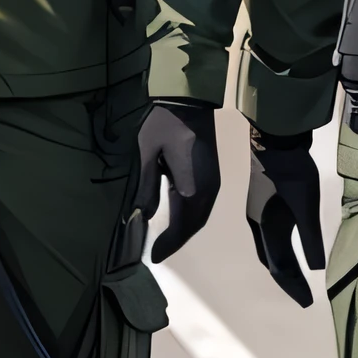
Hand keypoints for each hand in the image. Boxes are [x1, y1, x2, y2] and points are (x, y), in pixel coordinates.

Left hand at [135, 99, 220, 261]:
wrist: (190, 100)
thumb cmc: (164, 124)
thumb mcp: (147, 153)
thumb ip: (146, 186)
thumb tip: (144, 215)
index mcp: (191, 186)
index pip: (181, 225)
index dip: (168, 243)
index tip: (154, 256)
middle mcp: (207, 189)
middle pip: (194, 224)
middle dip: (177, 240)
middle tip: (158, 252)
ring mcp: (213, 182)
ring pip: (201, 216)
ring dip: (186, 230)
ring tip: (167, 240)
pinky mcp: (213, 175)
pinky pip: (204, 205)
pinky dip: (192, 217)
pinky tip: (180, 217)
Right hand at [246, 128, 326, 307]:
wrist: (274, 141)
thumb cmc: (292, 173)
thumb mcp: (306, 206)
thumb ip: (311, 238)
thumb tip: (317, 269)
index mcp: (267, 229)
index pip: (280, 267)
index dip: (294, 286)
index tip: (308, 303)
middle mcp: (257, 226)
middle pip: (270, 262)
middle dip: (286, 280)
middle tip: (302, 295)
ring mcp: (257, 215)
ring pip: (267, 250)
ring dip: (280, 266)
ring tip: (294, 278)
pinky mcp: (261, 204)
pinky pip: (268, 238)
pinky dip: (277, 251)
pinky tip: (283, 246)